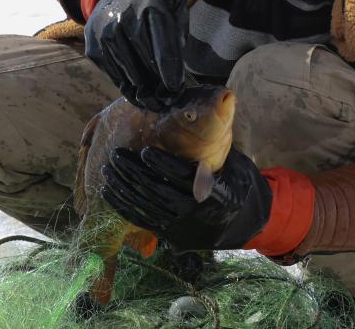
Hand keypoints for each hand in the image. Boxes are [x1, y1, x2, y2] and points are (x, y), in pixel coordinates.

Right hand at [83, 0, 187, 110]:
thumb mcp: (176, 2)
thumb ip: (180, 29)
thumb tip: (175, 63)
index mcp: (152, 5)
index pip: (162, 45)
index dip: (170, 70)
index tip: (175, 88)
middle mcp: (124, 17)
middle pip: (145, 61)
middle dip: (159, 82)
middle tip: (168, 96)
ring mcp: (105, 31)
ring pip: (127, 70)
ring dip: (142, 87)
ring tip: (153, 97)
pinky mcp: (92, 44)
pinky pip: (112, 72)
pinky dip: (125, 84)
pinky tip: (136, 88)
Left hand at [101, 147, 271, 250]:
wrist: (247, 225)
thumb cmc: (238, 186)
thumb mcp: (235, 167)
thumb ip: (214, 152)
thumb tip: (201, 117)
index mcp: (218, 195)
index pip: (183, 178)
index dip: (163, 165)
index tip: (145, 150)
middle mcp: (198, 215)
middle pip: (158, 192)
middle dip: (133, 173)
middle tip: (116, 156)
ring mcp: (183, 228)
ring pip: (146, 208)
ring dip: (123, 188)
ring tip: (108, 170)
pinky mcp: (172, 237)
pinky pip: (143, 221)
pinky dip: (124, 206)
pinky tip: (110, 192)